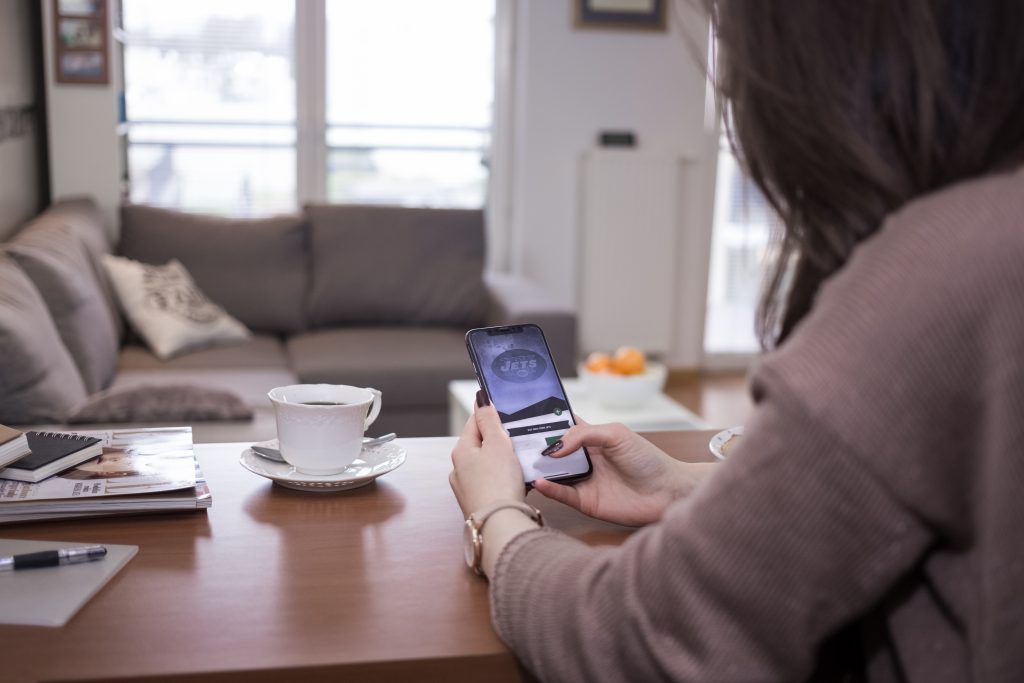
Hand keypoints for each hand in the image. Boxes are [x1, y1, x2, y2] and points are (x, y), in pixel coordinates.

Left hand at [449, 394, 525, 516]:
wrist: (500, 524)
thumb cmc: (498, 484)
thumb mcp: (497, 443)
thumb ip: (489, 421)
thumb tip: (481, 400)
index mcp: (461, 451)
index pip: (474, 422)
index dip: (489, 413)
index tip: (501, 407)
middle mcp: (459, 469)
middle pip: (480, 445)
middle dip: (498, 439)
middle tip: (516, 436)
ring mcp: (468, 488)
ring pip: (487, 465)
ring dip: (501, 460)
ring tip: (519, 460)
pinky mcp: (480, 503)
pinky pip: (492, 483)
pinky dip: (503, 479)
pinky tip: (515, 481)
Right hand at [533, 420, 713, 526]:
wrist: (668, 491)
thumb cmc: (648, 459)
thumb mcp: (616, 434)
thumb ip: (583, 435)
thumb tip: (555, 447)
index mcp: (591, 439)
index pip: (561, 428)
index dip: (544, 424)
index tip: (523, 420)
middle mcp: (584, 459)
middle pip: (552, 452)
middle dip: (534, 448)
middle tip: (512, 443)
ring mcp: (584, 480)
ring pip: (552, 474)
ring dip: (537, 469)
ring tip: (519, 463)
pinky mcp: (586, 502)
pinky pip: (561, 494)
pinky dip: (548, 489)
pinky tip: (539, 481)